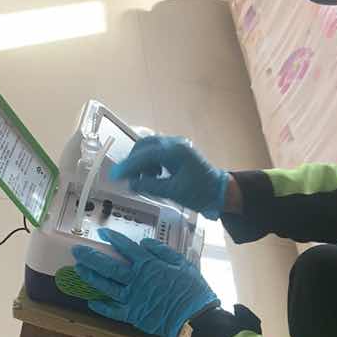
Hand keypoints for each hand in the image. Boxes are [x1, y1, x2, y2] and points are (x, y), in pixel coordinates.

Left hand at [72, 228, 218, 336]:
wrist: (194, 318)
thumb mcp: (182, 263)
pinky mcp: (133, 315)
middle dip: (91, 257)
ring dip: (91, 277)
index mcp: (148, 265)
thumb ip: (162, 251)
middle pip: (108, 266)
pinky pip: (113, 311)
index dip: (113, 238)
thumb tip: (144, 242)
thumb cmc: (192, 290)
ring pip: (106, 286)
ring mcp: (132, 298)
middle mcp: (135, 280)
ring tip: (79, 270)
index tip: (102, 233)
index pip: (126, 248)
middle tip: (77, 251)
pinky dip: (101, 307)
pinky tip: (91, 301)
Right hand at [109, 135, 227, 219]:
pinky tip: (154, 176)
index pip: (145, 154)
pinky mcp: (177, 152)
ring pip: (150, 148)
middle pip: (145, 145)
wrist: (220, 192)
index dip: (128, 165)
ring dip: (142, 163)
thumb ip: (150, 186)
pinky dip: (150, 163)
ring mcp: (177, 146)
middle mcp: (175, 143)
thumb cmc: (201, 192)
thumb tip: (131, 184)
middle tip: (129, 179)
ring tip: (144, 180)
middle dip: (134, 162)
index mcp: (176, 151)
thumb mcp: (174, 192)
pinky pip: (157, 153)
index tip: (115, 175)